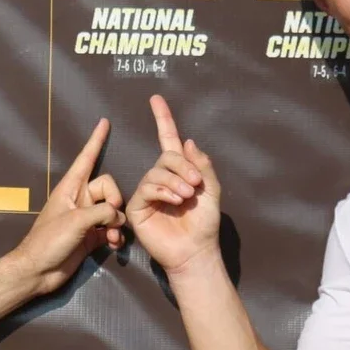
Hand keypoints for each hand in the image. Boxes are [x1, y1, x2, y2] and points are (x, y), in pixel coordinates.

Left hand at [7, 117, 126, 296]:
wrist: (38, 271)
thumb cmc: (49, 241)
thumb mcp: (76, 221)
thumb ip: (101, 212)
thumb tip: (117, 216)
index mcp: (70, 188)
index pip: (86, 158)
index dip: (96, 140)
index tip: (104, 122)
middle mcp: (79, 200)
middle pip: (107, 188)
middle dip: (115, 202)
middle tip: (110, 218)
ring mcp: (85, 218)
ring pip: (112, 210)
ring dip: (116, 223)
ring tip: (112, 237)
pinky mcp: (90, 236)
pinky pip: (110, 228)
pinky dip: (115, 235)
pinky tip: (113, 245)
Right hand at [125, 96, 222, 277]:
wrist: (195, 250)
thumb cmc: (204, 223)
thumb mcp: (211, 190)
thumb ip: (202, 165)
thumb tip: (187, 142)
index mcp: (179, 172)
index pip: (168, 140)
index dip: (163, 119)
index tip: (156, 99)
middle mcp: (161, 178)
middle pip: (166, 156)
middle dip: (183, 166)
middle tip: (196, 184)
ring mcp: (148, 192)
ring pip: (157, 171)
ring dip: (175, 181)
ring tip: (187, 197)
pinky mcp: (138, 206)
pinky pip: (147, 187)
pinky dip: (163, 191)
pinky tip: (176, 201)